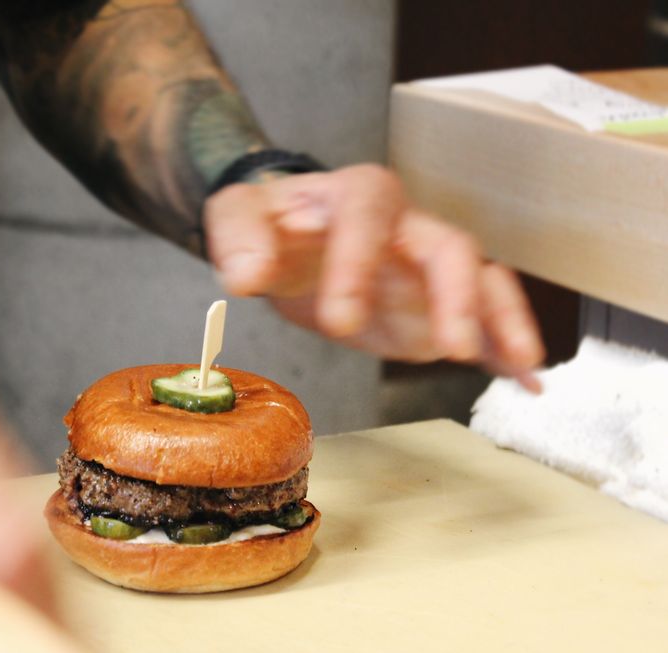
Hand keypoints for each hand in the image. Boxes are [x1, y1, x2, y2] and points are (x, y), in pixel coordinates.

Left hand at [204, 164, 544, 390]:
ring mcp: (427, 269)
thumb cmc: (270, 224)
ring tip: (520, 361)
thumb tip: (247, 274)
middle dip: (457, 296)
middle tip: (454, 347)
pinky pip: (481, 319)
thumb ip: (238, 237)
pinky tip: (525, 380)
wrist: (286, 241)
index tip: (339, 319)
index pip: (369, 216)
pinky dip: (504, 348)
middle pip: (449, 246)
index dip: (361, 264)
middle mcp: (405, 227)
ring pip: (481, 280)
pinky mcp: (435, 307)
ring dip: (501, 319)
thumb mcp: (238, 216)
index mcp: (357, 196)